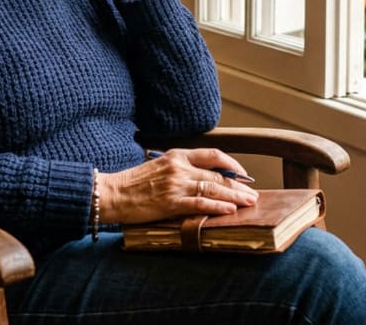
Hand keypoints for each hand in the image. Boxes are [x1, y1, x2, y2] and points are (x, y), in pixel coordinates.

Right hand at [99, 148, 259, 223]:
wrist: (111, 193)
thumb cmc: (132, 183)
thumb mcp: (158, 166)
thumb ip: (179, 169)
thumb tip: (203, 178)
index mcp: (177, 155)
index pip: (213, 154)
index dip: (232, 165)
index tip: (243, 175)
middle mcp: (179, 167)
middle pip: (217, 175)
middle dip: (239, 186)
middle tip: (253, 194)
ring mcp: (176, 184)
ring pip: (213, 188)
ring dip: (235, 197)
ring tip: (249, 203)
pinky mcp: (171, 202)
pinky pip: (200, 203)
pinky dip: (218, 207)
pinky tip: (230, 211)